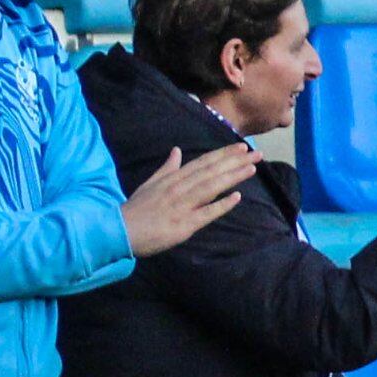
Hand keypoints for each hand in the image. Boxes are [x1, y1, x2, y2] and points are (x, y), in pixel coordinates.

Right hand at [120, 145, 255, 259]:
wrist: (120, 229)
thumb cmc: (137, 208)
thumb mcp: (151, 184)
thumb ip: (167, 168)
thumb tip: (177, 151)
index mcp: (173, 178)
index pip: (202, 163)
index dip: (223, 154)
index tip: (241, 147)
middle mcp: (179, 188)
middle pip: (211, 171)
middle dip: (234, 161)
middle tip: (256, 153)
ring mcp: (182, 205)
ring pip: (210, 187)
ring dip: (232, 177)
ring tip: (251, 168)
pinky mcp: (184, 224)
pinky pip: (205, 213)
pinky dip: (221, 205)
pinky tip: (236, 198)